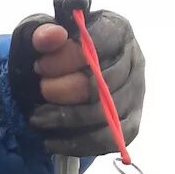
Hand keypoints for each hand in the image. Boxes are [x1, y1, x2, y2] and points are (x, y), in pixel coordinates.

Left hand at [8, 7, 144, 154]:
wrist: (59, 78)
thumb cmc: (54, 52)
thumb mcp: (41, 35)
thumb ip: (42, 31)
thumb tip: (53, 36)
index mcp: (117, 29)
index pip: (99, 44)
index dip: (66, 59)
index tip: (40, 67)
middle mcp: (134, 60)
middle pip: (104, 82)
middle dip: (64, 90)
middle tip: (41, 91)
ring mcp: (136, 93)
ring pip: (106, 113)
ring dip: (67, 119)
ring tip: (38, 118)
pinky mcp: (131, 123)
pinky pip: (109, 140)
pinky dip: (78, 144)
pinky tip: (52, 141)